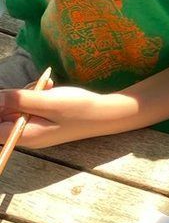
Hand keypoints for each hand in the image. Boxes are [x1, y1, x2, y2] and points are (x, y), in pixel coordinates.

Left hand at [0, 85, 127, 148]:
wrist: (105, 113)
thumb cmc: (79, 109)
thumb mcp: (48, 102)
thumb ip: (19, 100)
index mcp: (25, 135)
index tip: (9, 96)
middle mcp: (26, 134)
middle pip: (3, 116)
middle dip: (12, 99)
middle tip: (34, 88)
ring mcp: (34, 127)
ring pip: (15, 108)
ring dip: (25, 94)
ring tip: (46, 87)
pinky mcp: (41, 119)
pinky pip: (28, 106)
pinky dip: (34, 95)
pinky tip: (49, 88)